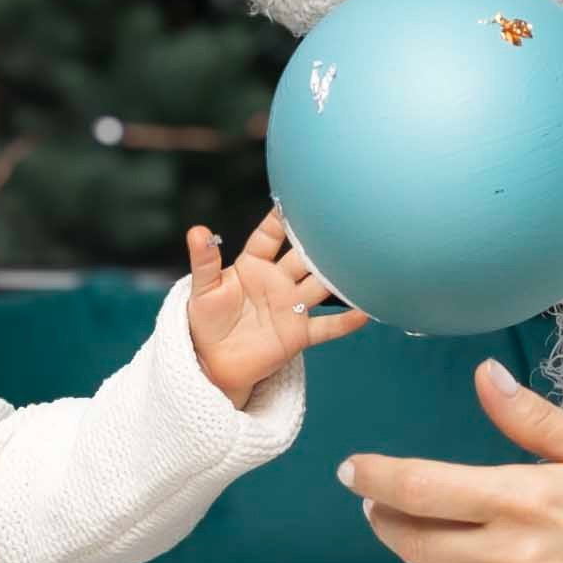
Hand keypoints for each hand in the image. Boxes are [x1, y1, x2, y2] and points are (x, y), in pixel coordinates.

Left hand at [184, 209, 367, 407]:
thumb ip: (205, 261)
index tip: (296, 200)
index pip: (270, 236)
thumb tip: (198, 231)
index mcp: (254, 265)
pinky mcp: (298, 334)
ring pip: (321, 286)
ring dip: (338, 277)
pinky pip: (326, 327)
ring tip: (359, 263)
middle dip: (320, 243)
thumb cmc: (206, 321)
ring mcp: (292, 306)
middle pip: (304, 257)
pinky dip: (345, 321)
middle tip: (340, 224)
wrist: (214, 363)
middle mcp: (278, 281)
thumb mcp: (203, 289)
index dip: (281, 219)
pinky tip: (364, 312)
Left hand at [339, 358, 562, 562]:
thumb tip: (485, 378)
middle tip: (380, 503)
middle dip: (386, 518)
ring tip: (430, 539)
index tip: (352, 471)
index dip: (375, 479)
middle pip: (415, 541)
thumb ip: (534, 420)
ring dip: (422, 561)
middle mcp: (517, 557)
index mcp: (529, 500)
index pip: (422, 489)